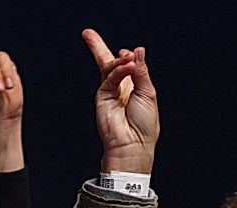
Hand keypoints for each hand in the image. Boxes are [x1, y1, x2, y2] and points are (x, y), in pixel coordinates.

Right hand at [82, 29, 158, 174]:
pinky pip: (109, 77)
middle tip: (88, 34)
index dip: (130, 57)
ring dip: (120, 60)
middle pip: (109, 63)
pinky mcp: (102, 96)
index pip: (129, 66)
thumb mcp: (148, 93)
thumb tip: (138, 50)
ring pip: (108, 68)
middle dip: (98, 48)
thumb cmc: (144, 125)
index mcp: (136, 88)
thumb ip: (141, 71)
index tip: (133, 52)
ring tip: (128, 58)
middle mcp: (121, 88)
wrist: (132, 145)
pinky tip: (127, 66)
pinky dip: (118, 70)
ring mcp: (110, 92)